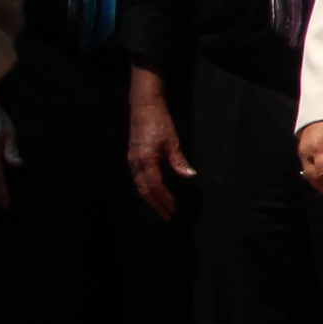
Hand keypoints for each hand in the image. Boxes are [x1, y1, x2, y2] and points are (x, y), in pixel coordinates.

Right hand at [128, 67, 193, 218]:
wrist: (144, 108)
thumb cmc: (160, 122)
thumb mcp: (172, 141)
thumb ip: (179, 161)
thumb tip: (190, 175)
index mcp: (146, 160)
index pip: (156, 186)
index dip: (164, 198)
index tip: (173, 208)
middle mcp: (136, 163)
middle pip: (144, 190)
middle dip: (156, 204)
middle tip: (167, 215)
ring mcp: (132, 161)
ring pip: (139, 186)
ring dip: (150, 199)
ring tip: (161, 208)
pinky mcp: (132, 158)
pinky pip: (138, 179)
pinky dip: (146, 189)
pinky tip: (154, 193)